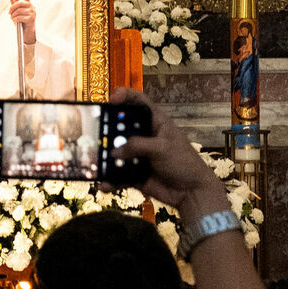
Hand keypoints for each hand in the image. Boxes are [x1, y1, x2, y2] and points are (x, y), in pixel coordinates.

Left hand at [9, 0, 35, 44]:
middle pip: (20, 2)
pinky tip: (14, 20)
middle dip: (12, 7)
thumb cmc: (23, 20)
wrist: (27, 30)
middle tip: (9, 12)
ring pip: (19, 11)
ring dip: (13, 15)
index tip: (14, 0)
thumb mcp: (18, 10)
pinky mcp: (31, 18)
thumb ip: (14, 3)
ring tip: (12, 18)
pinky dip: (15, 19)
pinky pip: (20, 17)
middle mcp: (32, 6)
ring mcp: (32, 12)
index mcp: (29, 3)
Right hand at [110, 87, 226, 219]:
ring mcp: (138, 155)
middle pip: (121, 127)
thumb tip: (114, 152)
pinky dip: (110, 179)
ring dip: (105, 158)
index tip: (111, 99)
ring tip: (96, 163)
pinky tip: (105, 184)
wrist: (191, 192)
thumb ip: (137, 146)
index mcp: (155, 122)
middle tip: (97, 136)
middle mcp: (144, 136)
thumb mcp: (162, 148)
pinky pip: (118, 174)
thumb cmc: (182, 162)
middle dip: (107, 130)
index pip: (139, 102)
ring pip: (116, 152)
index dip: (125, 96)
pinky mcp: (134, 173)